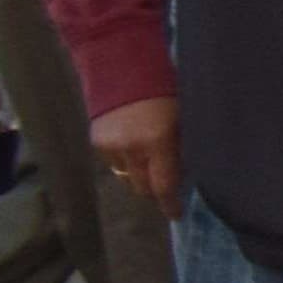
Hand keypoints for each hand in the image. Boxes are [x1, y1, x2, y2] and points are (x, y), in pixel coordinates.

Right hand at [92, 95, 185, 219]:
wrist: (121, 67)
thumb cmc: (163, 93)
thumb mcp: (182, 121)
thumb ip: (181, 150)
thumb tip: (185, 178)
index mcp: (157, 141)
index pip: (164, 185)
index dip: (170, 204)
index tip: (176, 214)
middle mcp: (131, 148)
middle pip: (142, 188)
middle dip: (155, 191)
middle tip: (165, 188)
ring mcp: (110, 146)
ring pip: (127, 177)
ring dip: (139, 175)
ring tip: (149, 161)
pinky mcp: (97, 141)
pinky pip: (115, 163)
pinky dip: (125, 161)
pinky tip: (132, 145)